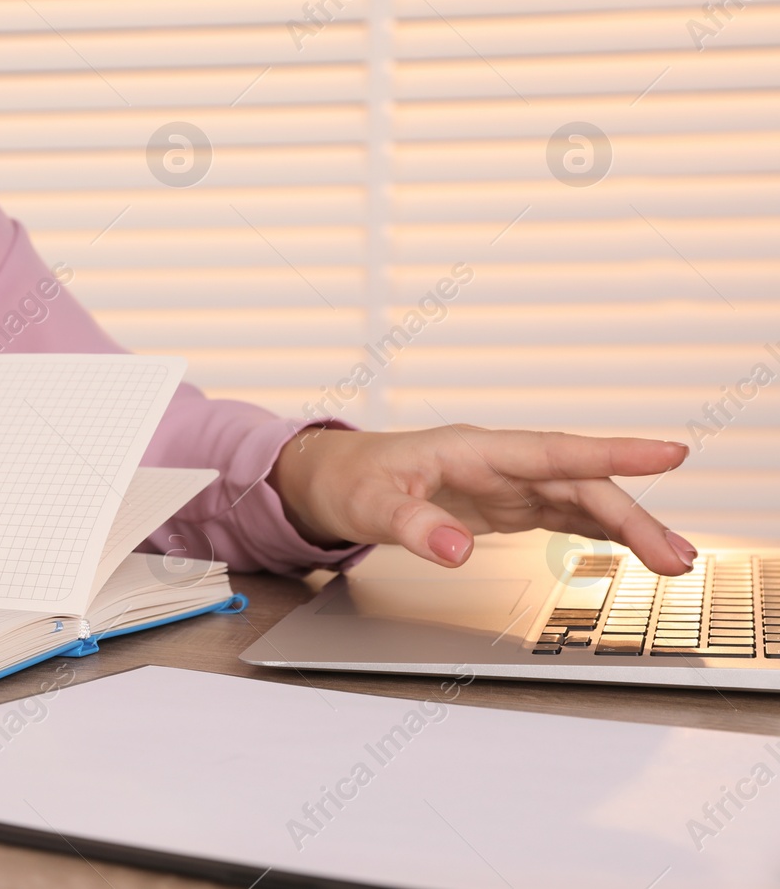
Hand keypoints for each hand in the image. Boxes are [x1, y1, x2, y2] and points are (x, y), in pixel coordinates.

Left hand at [267, 425, 694, 574]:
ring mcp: (507, 482)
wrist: (333, 478)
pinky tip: (634, 547)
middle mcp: (500, 462)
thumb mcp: (370, 505)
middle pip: (581, 482)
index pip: (555, 450)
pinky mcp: (505, 503)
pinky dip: (602, 528)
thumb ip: (414, 525)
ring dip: (628, 527)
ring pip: (581, 497)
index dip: (614, 452)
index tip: (670, 454)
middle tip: (678, 558)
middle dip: (634, 516)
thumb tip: (456, 550)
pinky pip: (564, 511)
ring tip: (674, 562)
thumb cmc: (350, 481)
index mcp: (475, 449)